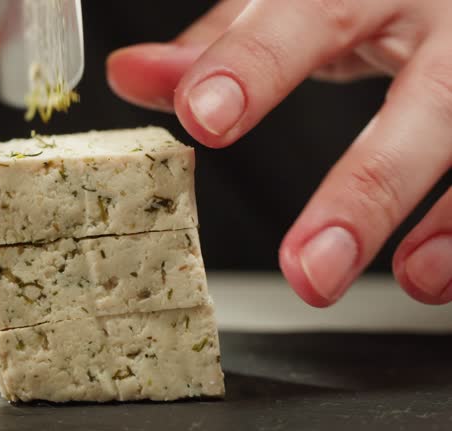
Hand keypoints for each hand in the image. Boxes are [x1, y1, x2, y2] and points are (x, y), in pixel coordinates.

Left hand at [107, 0, 451, 305]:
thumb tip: (129, 73)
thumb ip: (223, 44)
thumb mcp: (299, 0)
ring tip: (398, 282)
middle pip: (427, 96)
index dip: (254, 64)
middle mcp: (443, 11)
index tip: (203, 117)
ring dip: (440, 224)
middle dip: (365, 188)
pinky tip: (428, 277)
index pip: (308, 13)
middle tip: (307, 267)